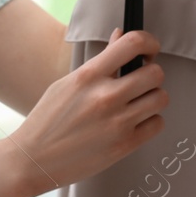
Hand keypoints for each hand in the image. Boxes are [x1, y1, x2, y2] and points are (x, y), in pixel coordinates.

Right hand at [8, 27, 166, 192]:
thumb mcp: (68, 83)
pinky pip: (157, 124)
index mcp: (88, 75)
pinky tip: (135, 121)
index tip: (149, 49)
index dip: (149, 42)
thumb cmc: (48, 120)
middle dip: (152, 74)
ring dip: (153, 98)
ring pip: (161, 98)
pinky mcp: (124, 145)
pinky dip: (150, 121)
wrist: (34, 161)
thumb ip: (100, 60)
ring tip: (137, 102)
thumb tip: (120, 35)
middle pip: (155, 73)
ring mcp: (116, 122)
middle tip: (141, 80)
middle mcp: (105, 96)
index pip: (133, 43)